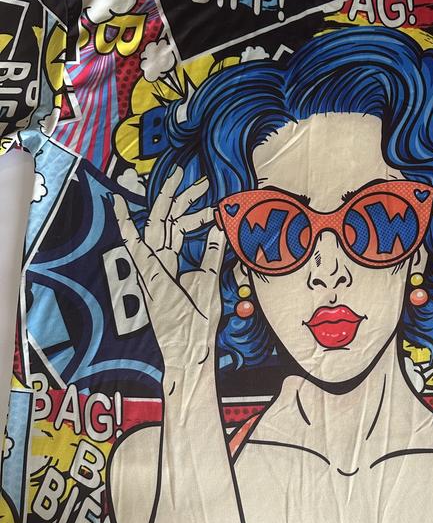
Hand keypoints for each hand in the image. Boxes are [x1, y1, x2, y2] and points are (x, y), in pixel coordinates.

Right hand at [109, 165, 226, 371]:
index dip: (193, 211)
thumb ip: (214, 253)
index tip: (211, 198)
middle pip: (167, 219)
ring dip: (167, 198)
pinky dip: (124, 224)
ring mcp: (150, 265)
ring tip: (177, 175)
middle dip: (180, 196)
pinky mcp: (146, 271)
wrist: (188, 347)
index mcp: (171, 261)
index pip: (179, 227)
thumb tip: (223, 228)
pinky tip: (118, 204)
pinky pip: (133, 244)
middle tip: (195, 176)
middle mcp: (158, 259)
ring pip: (156, 222)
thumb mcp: (211, 279)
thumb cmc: (198, 320)